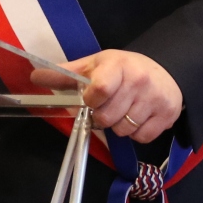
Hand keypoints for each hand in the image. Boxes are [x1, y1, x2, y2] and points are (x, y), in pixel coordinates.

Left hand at [31, 49, 182, 142]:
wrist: (166, 70)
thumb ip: (66, 74)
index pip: (99, 90)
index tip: (91, 99)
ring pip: (123, 131)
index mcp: (118, 66)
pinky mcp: (167, 115)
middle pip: (107, 118)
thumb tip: (35, 77)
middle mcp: (139, 82)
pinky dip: (136, 133)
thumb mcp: (95, 65)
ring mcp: (155, 99)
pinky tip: (138, 117)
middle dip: (101, 117)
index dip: (90, 101)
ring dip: (118, 126)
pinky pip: (141, 138)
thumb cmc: (123, 69)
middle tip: (107, 106)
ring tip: (124, 109)